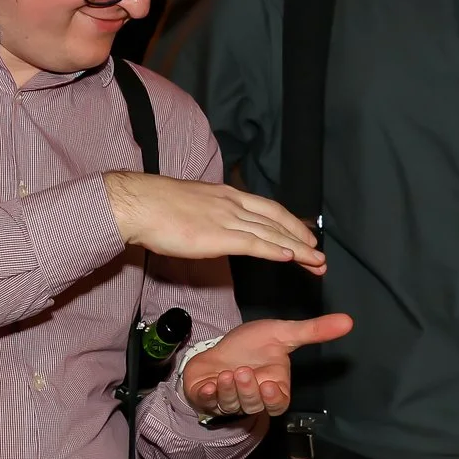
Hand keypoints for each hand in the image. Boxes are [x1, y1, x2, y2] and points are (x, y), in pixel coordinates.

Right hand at [106, 173, 326, 273]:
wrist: (139, 203)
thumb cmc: (156, 206)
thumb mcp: (191, 205)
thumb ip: (209, 216)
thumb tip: (214, 228)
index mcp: (226, 196)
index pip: (268, 209)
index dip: (290, 224)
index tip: (305, 236)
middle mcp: (232, 205)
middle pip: (277, 222)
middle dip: (302, 239)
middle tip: (320, 256)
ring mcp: (227, 219)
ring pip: (271, 234)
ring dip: (297, 249)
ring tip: (316, 262)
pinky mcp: (218, 236)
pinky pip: (254, 244)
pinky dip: (275, 250)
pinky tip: (291, 258)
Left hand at [182, 313, 355, 419]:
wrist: (218, 349)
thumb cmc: (252, 346)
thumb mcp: (282, 333)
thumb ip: (313, 331)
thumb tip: (349, 320)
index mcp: (272, 387)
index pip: (277, 403)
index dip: (274, 399)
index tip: (271, 385)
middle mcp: (251, 398)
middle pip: (254, 406)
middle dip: (248, 391)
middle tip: (243, 372)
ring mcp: (228, 401)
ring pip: (231, 405)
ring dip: (229, 392)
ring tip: (226, 374)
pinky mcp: (206, 399)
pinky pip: (207, 403)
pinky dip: (208, 396)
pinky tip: (208, 386)